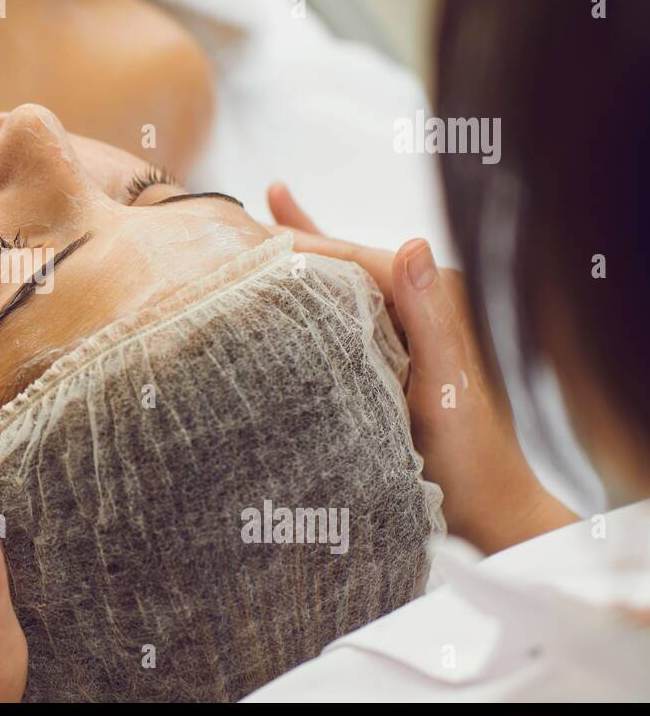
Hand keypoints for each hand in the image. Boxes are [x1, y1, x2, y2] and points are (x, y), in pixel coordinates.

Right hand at [267, 184, 575, 552]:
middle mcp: (422, 299)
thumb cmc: (470, 457)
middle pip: (340, 261)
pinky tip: (298, 236)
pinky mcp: (392, 346)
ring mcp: (406, 322)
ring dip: (300, 250)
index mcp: (436, 298)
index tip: (242, 241)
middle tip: (227, 230)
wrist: (487, 508)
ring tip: (263, 207)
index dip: (296, 245)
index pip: (351, 258)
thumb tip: (414, 245)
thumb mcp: (445, 390)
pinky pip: (346, 302)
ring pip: (339, 278)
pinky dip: (320, 274)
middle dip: (290, 242)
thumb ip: (432, 320)